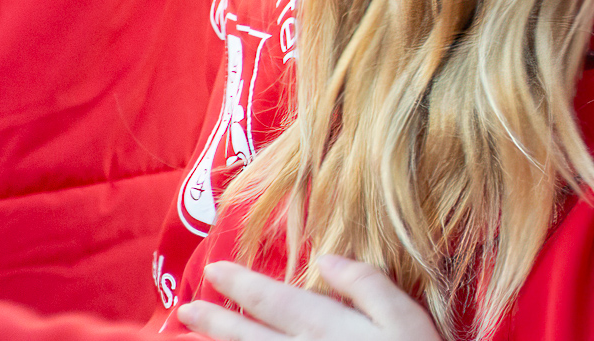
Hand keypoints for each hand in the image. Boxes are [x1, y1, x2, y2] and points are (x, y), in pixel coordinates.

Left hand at [175, 257, 440, 340]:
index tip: (213, 271)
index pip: (276, 301)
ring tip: (198, 336)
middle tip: (187, 310)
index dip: (243, 285)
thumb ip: (368, 285)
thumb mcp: (406, 317)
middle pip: (253, 336)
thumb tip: (326, 259)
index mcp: (329, 328)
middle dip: (219, 321)